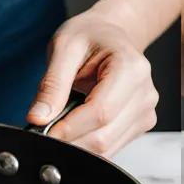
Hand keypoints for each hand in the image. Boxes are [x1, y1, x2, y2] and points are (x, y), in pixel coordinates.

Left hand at [27, 8, 157, 155]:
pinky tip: (77, 130)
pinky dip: (88, 146)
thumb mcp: (64, 47)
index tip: (45, 134)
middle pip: (104, 136)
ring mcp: (145, 113)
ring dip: (77, 147)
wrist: (112, 34)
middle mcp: (144, 94)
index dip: (70, 129)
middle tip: (45, 135)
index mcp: (131, 69)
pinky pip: (110, 148)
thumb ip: (52, 85)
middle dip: (70, 142)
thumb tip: (38, 118)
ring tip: (60, 129)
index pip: (100, 112)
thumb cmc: (91, 36)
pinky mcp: (140, 126)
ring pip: (107, 149)